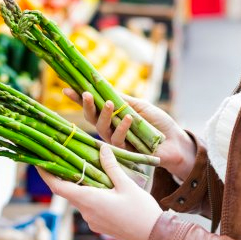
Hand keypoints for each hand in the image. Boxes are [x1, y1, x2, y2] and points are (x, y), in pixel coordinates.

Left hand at [38, 144, 162, 239]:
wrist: (154, 236)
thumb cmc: (141, 211)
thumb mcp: (126, 184)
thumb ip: (111, 166)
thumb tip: (102, 148)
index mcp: (89, 200)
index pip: (58, 187)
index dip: (46, 173)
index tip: (38, 160)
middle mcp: (86, 211)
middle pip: (68, 190)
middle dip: (65, 173)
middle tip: (65, 155)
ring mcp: (92, 219)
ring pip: (80, 196)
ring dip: (81, 182)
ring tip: (88, 165)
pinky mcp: (99, 223)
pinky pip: (89, 204)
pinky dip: (90, 192)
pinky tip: (101, 183)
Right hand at [64, 89, 196, 177]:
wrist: (174, 141)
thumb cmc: (158, 122)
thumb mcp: (139, 105)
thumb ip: (122, 99)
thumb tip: (103, 88)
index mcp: (113, 115)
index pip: (93, 106)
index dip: (79, 99)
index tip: (66, 89)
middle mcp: (110, 128)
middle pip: (91, 117)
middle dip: (87, 105)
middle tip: (86, 94)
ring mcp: (116, 141)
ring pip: (102, 128)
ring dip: (104, 115)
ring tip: (110, 104)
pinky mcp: (124, 151)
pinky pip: (118, 138)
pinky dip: (123, 127)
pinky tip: (130, 119)